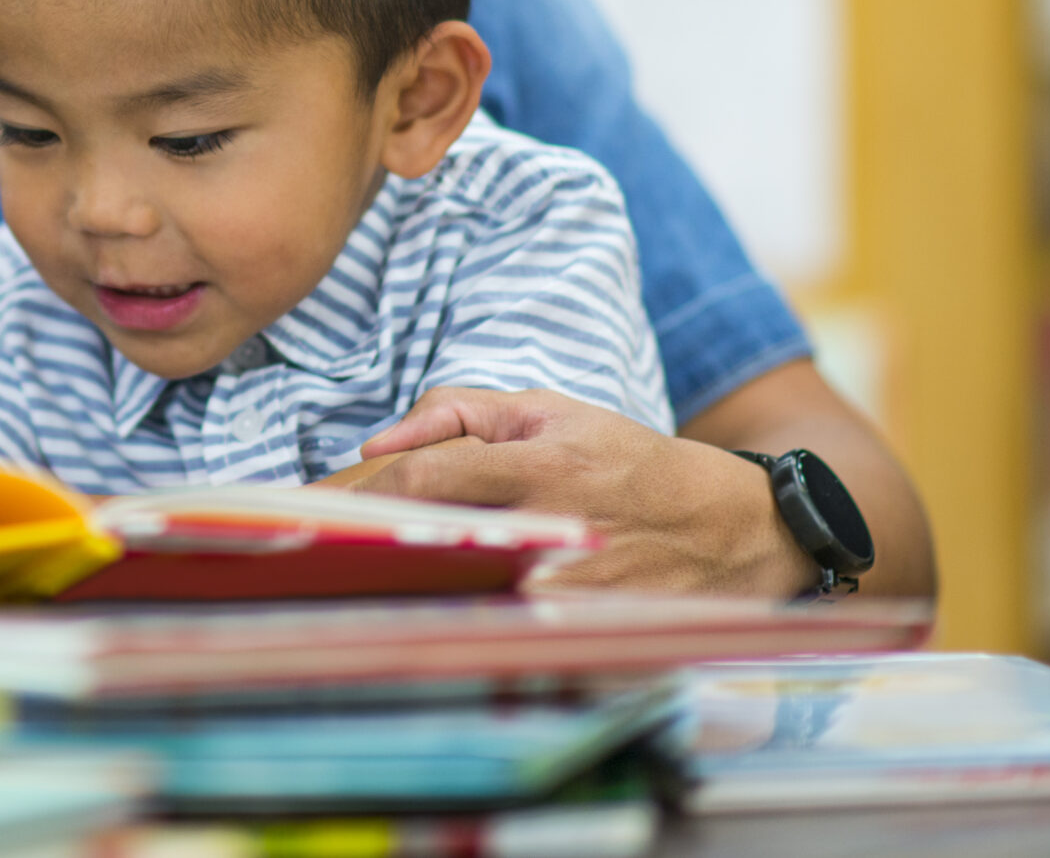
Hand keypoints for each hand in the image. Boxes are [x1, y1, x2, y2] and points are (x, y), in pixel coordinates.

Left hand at [355, 387, 819, 596]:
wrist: (743, 530)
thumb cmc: (633, 463)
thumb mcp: (554, 412)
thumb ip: (460, 412)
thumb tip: (376, 441)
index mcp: (543, 465)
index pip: (431, 477)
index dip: (363, 493)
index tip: (311, 507)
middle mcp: (555, 530)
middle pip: (435, 543)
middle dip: (365, 547)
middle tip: (306, 552)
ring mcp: (572, 592)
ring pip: (462, 598)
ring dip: (402, 592)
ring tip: (346, 587)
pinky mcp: (589, 636)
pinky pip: (502, 636)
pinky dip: (452, 627)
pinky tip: (413, 622)